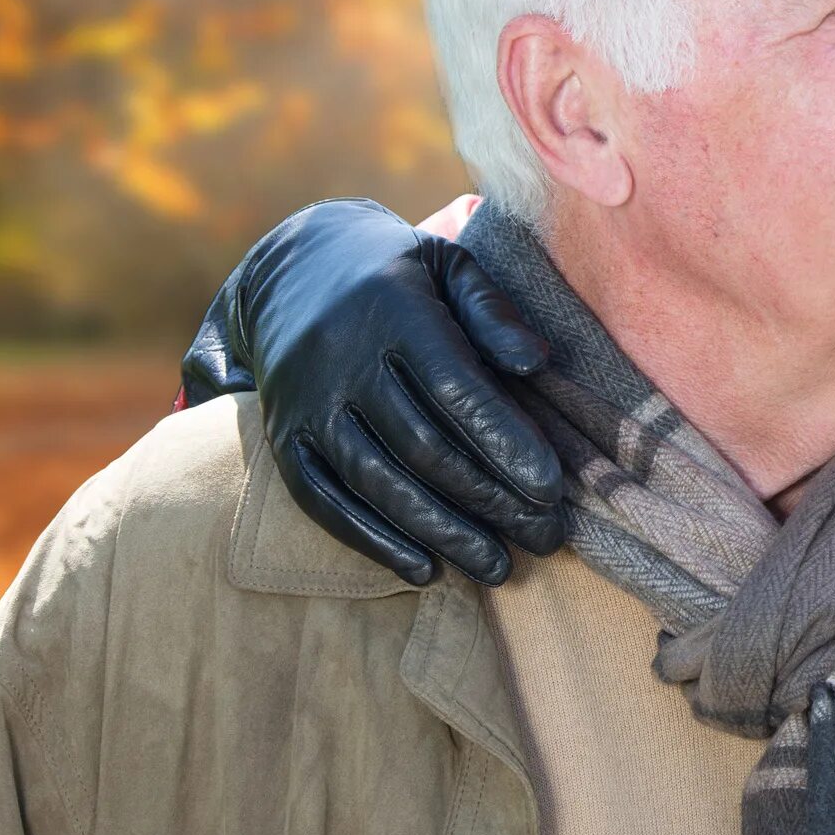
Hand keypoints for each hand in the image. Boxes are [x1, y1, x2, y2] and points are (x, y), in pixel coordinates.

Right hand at [181, 199, 566, 586]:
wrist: (289, 270)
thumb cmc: (395, 273)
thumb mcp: (447, 265)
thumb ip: (492, 311)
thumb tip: (536, 365)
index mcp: (393, 310)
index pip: (454, 386)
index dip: (504, 441)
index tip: (551, 489)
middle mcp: (342, 359)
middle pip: (423, 446)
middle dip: (490, 500)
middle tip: (546, 538)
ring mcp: (307, 403)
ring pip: (377, 481)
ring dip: (441, 532)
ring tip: (499, 567)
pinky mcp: (283, 439)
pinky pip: (324, 501)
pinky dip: (374, 541)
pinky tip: (425, 569)